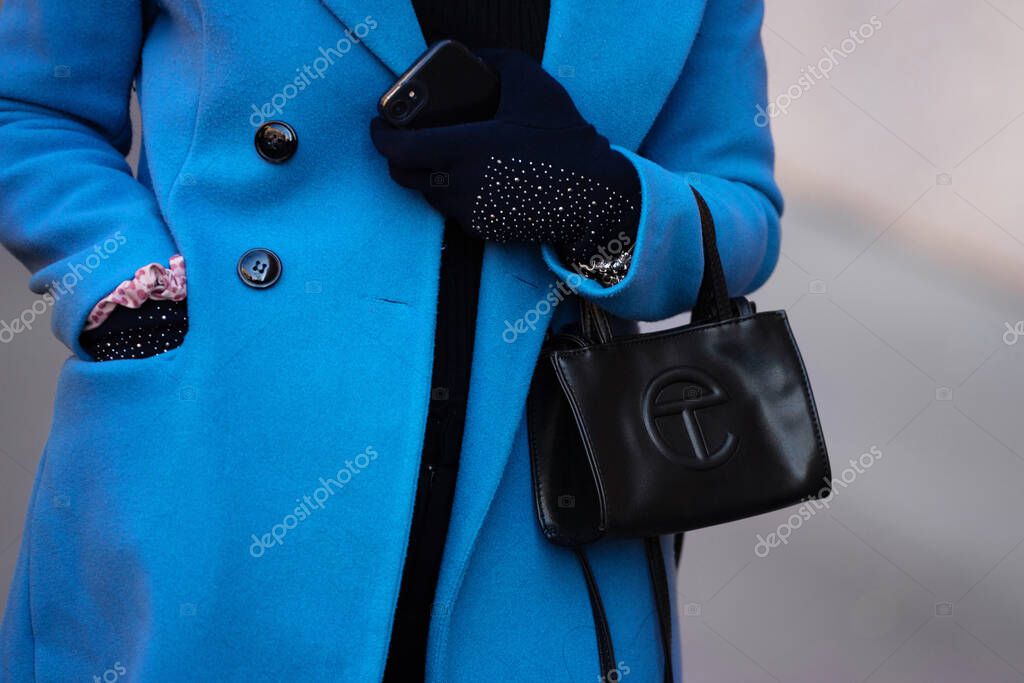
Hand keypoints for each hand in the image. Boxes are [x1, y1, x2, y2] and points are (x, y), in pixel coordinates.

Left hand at [370, 49, 638, 258]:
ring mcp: (469, 211)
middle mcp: (460, 184)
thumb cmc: (564, 139)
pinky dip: (452, 192)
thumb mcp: (533, 85)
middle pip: (402, 174)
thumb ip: (496, 62)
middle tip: (405, 139)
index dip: (380, 136)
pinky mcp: (480, 230)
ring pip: (427, 192)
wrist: (594, 195)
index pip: (398, 149)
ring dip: (426, 174)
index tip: (378, 123)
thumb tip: (472, 57)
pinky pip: (452, 209)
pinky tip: (473, 177)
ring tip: (443, 155)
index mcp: (465, 147)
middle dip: (397, 156)